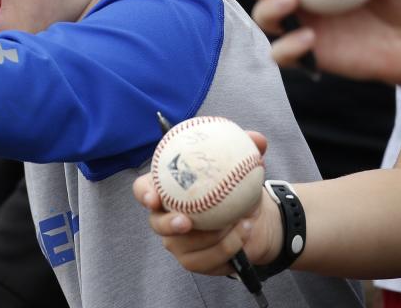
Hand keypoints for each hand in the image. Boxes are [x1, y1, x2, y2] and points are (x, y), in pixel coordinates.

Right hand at [132, 132, 281, 274]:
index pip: (143, 190)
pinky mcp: (193, 260)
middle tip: (187, 221)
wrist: (252, 219)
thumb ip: (247, 149)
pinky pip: (206, 260)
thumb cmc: (235, 188)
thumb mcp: (243, 167)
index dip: (144, 194)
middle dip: (168, 224)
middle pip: (156, 223)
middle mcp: (166, 216)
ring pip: (184, 246)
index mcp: (167, 189)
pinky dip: (227, 248)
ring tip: (237, 224)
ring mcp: (178, 241)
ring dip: (213, 237)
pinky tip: (243, 233)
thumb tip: (257, 140)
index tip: (154, 197)